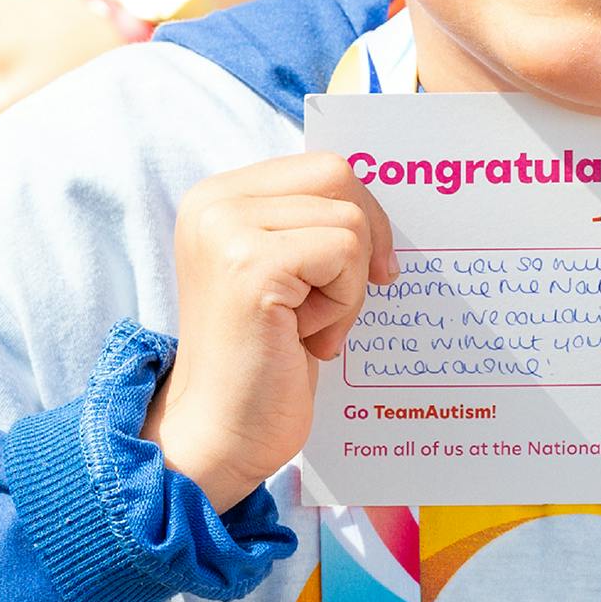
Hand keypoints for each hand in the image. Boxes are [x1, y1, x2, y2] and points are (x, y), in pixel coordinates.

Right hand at [143, 153, 395, 510]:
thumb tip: (387, 197)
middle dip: (362, 243)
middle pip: (339, 177)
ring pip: (349, 221)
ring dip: (348, 286)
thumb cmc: (266, 358)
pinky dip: (342, 305)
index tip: (369, 269)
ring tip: (306, 328)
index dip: (362, 215)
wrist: (220, 434)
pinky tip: (304, 339)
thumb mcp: (289, 272)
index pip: (324, 166)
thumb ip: (313, 223)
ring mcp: (227, 230)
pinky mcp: (251, 265)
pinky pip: (345, 254)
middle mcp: (213, 202)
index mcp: (219, 196)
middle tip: (337, 304)